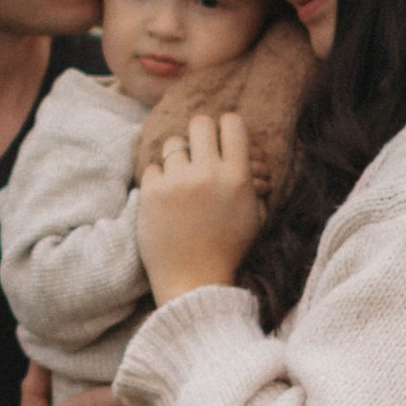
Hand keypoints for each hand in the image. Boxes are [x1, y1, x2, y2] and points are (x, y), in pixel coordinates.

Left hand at [137, 111, 261, 304]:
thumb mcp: (253, 216)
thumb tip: (246, 154)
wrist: (194, 282)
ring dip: (177, 157)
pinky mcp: (152, 192)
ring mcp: (178, 182)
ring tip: (180, 178)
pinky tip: (166, 198)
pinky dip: (159, 180)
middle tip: (199, 151)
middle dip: (200, 134)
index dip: (226, 127)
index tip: (222, 137)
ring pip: (173, 143)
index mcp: (238, 177)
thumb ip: (252, 183)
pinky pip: (153, 167)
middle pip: (201, 123)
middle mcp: (208, 174)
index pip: (232, 123)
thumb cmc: (227, 251)